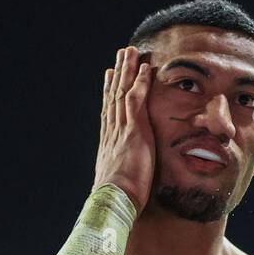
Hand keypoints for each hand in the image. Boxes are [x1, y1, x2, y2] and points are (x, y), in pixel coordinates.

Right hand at [93, 45, 155, 212]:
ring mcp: (121, 130)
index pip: (109, 113)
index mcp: (108, 145)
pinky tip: (145, 67)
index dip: (109, 94)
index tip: (109, 78)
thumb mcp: (119, 187)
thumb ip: (123, 180)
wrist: (113, 202)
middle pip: (113, 97)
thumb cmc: (117, 202)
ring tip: (130, 51)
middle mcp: (111, 133)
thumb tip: (127, 188)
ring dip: (127, 70)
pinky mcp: (134, 131)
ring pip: (122, 93)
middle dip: (116, 75)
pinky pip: (136, 99)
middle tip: (118, 56)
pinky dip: (140, 82)